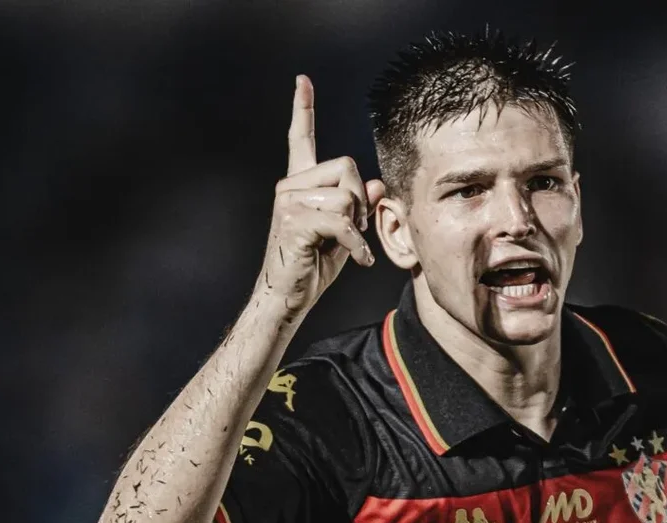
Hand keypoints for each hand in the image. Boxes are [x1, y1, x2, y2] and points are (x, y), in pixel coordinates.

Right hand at [257, 75, 385, 320]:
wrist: (288, 297)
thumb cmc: (314, 266)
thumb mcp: (345, 232)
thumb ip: (360, 206)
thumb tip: (377, 184)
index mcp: (300, 184)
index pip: (301, 139)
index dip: (303, 109)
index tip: (302, 81)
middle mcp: (290, 186)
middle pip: (347, 167)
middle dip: (361, 199)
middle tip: (354, 229)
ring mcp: (288, 201)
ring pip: (347, 195)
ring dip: (358, 225)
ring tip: (348, 245)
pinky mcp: (294, 220)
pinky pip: (342, 221)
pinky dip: (356, 245)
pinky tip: (358, 261)